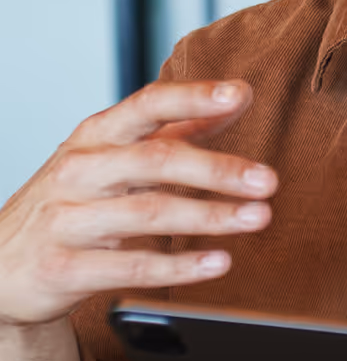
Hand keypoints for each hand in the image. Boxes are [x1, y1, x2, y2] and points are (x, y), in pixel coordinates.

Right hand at [0, 80, 277, 327]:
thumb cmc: (75, 198)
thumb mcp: (119, 154)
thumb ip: (180, 126)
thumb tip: (238, 97)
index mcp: (96, 134)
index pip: (149, 104)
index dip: (194, 97)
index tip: (240, 94)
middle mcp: (80, 169)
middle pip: (157, 160)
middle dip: (219, 170)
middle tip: (268, 180)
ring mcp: (67, 218)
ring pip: (149, 213)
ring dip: (212, 216)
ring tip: (258, 218)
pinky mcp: (63, 267)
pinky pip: (130, 267)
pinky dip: (180, 266)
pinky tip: (218, 261)